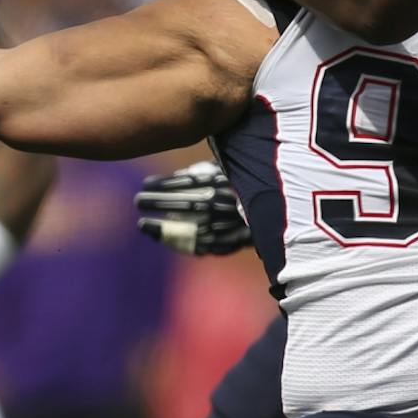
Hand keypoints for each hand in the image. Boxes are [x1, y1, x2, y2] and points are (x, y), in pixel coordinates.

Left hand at [136, 160, 251, 255]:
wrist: (279, 211)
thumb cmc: (252, 185)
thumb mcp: (232, 171)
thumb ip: (208, 170)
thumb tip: (182, 174)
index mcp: (227, 183)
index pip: (189, 184)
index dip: (165, 185)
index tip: (145, 185)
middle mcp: (227, 205)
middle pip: (186, 204)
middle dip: (159, 203)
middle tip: (138, 201)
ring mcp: (229, 226)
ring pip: (191, 229)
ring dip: (164, 229)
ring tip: (144, 225)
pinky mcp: (230, 243)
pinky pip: (201, 247)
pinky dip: (180, 243)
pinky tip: (164, 238)